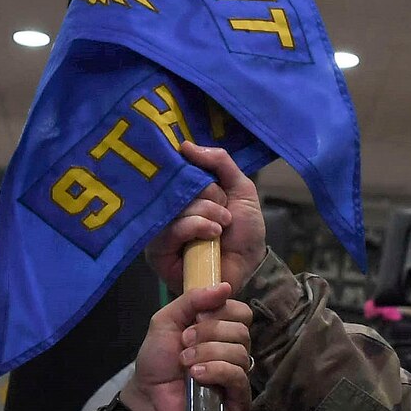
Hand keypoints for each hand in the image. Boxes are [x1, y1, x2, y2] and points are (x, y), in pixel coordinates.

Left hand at [119, 284, 254, 410]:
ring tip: (185, 362)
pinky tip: (197, 375)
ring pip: (240, 353)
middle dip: (209, 333)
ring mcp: (236, 376)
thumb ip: (192, 300)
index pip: (241, 312)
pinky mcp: (237, 400)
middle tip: (184, 343)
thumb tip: (226, 285)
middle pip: (242, 331)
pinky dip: (217, 371)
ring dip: (208, 353)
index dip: (221, 312)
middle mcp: (233, 351)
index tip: (195, 319)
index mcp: (221, 331)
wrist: (146, 396)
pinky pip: (239, 377)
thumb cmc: (157, 361)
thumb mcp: (167, 320)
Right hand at [145, 143, 268, 294]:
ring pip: (177, 207)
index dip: (200, 176)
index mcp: (182, 194)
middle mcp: (166, 211)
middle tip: (224, 212)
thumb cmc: (244, 230)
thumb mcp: (239, 187)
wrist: (252, 265)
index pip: (178, 169)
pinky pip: (171, 230)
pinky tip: (213, 235)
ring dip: (207, 213)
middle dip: (209, 197)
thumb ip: (219, 162)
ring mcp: (159, 232)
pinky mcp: (158, 254)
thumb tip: (184, 145)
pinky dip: (197, 227)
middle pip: (178, 187)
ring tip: (222, 226)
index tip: (219, 189)